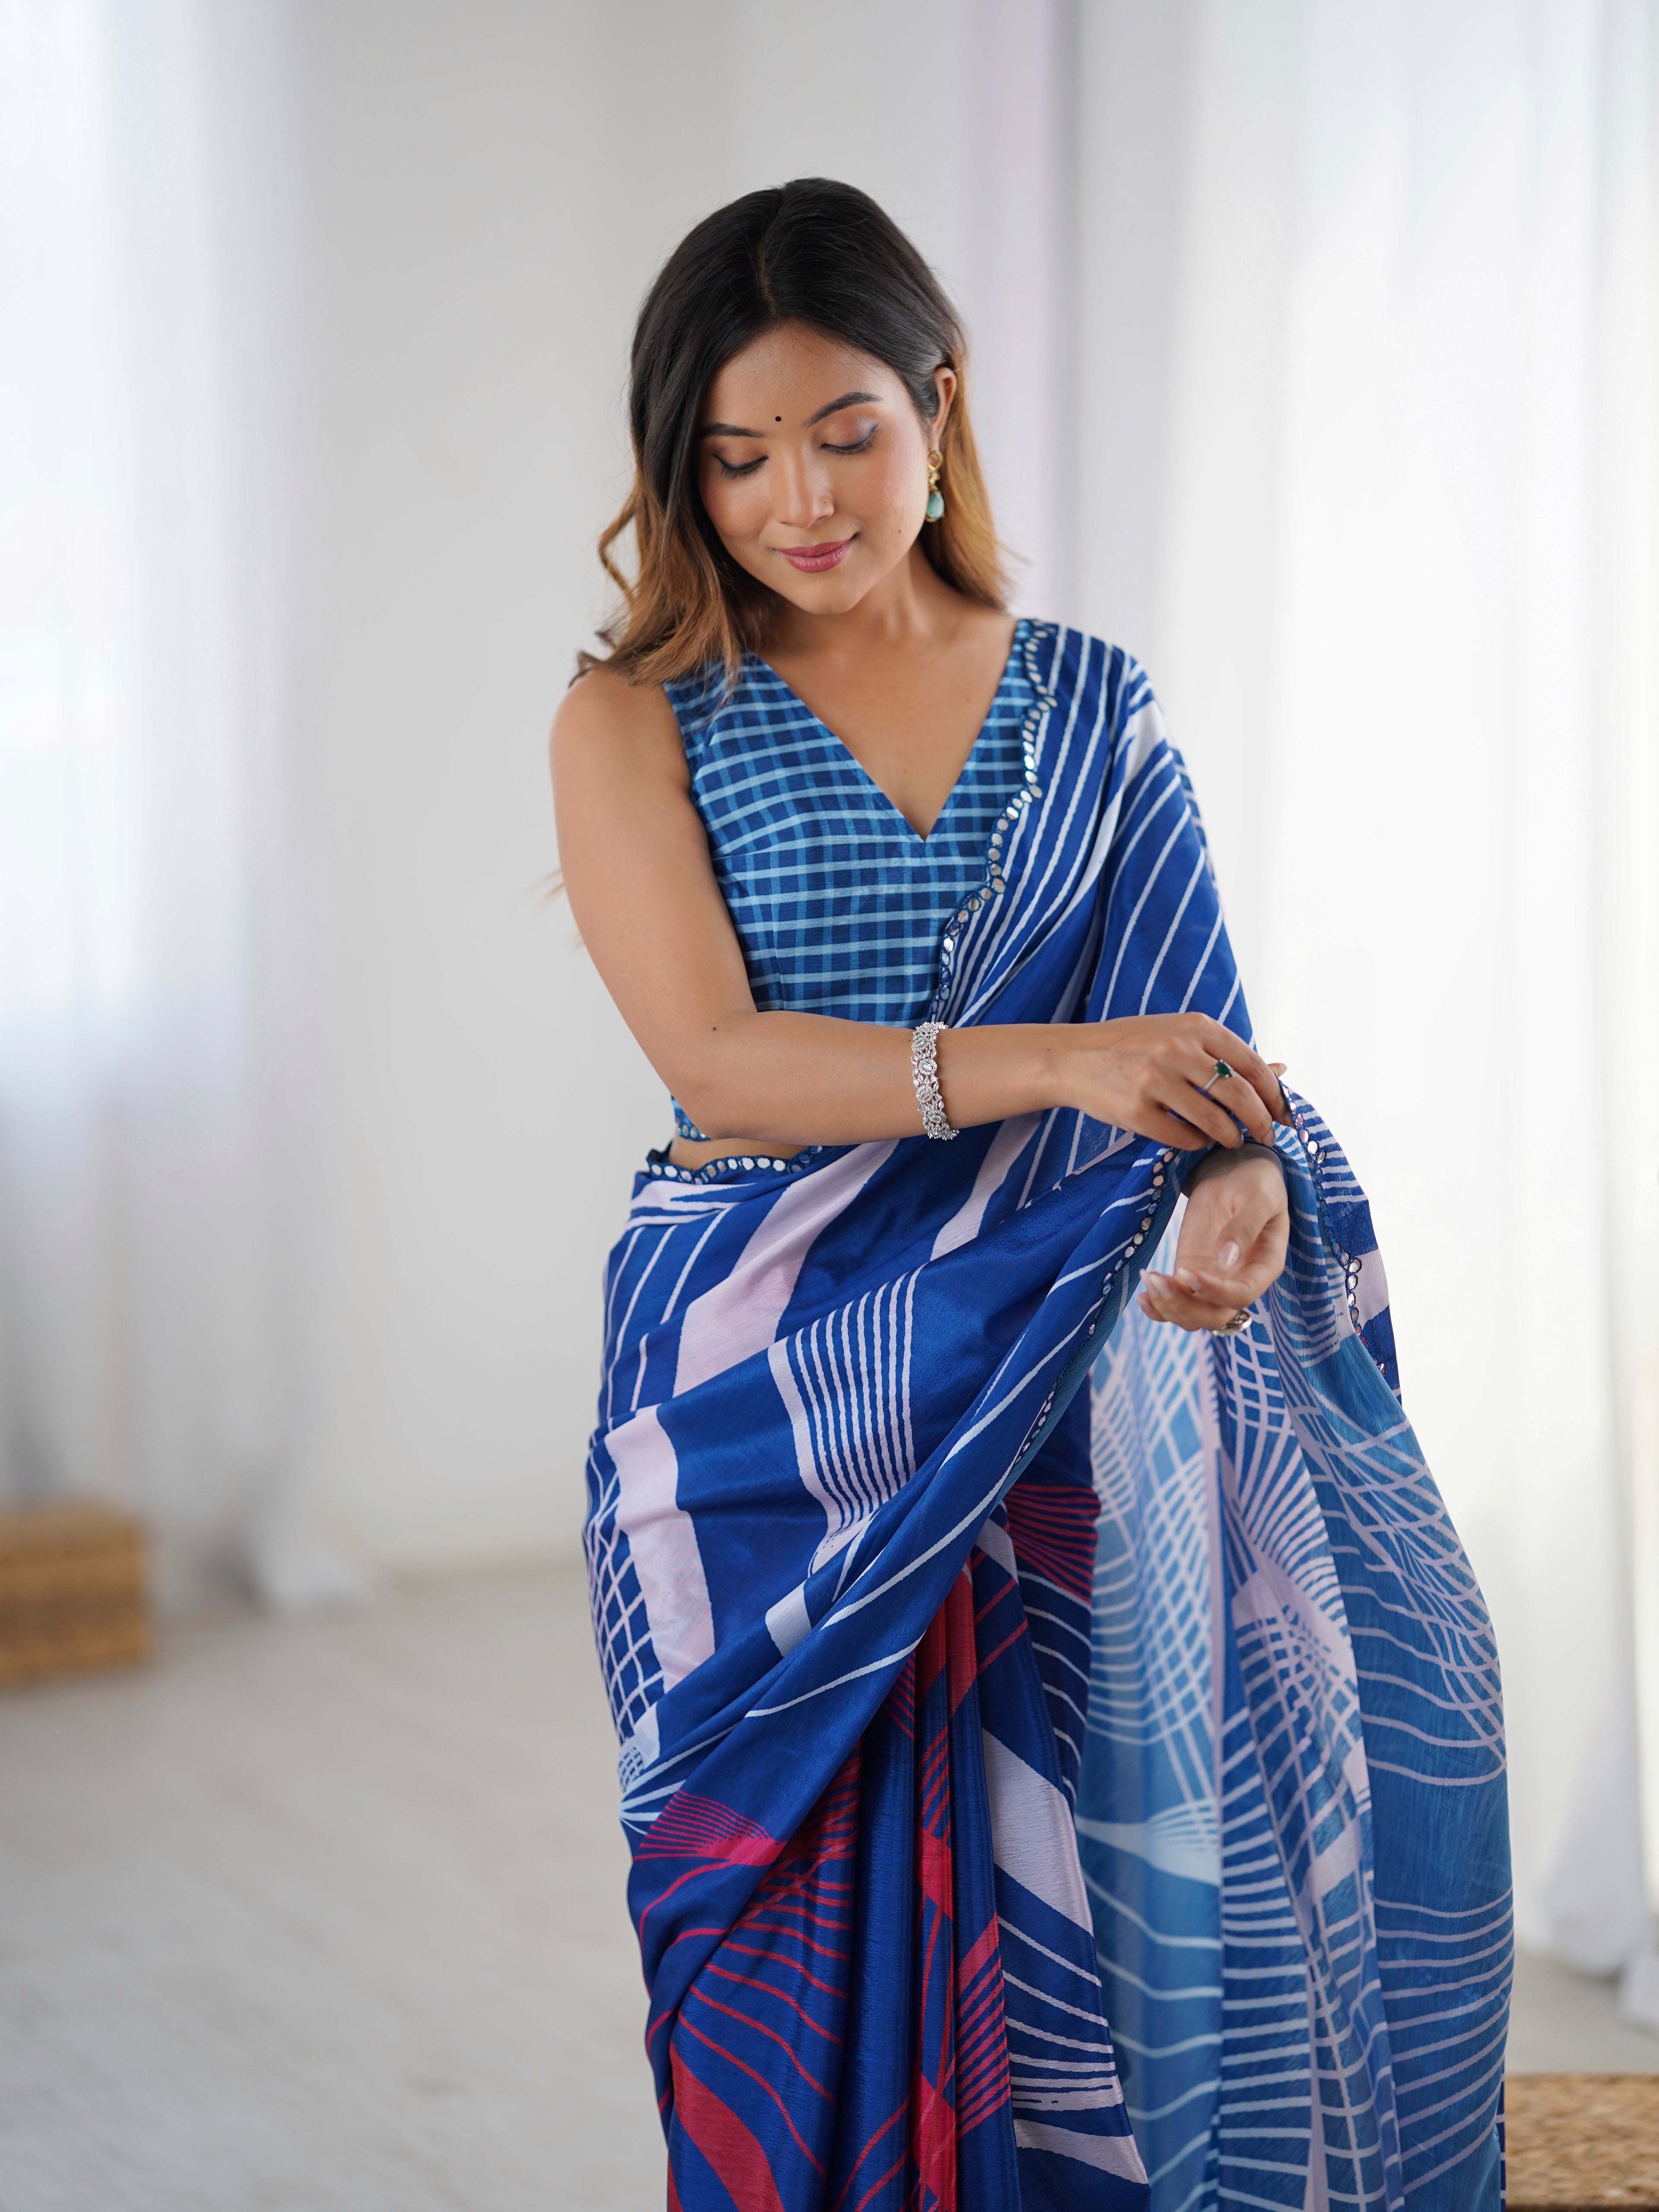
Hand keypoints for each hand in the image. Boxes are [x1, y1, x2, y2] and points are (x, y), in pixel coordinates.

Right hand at [1063, 1014, 1287, 1151]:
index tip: (1283, 1113)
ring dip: (1231, 1136)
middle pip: (1239, 1095)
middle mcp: (1176, 1049)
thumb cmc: (1133, 1046)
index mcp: (1195, 1027)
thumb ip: (1226, 1053)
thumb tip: (1281, 1069)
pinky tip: (1195, 1139)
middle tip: (1268, 1135)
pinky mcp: (1136, 1111)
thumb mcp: (1180, 1034)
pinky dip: (1197, 1143)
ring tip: (1232, 1140)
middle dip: (1261, 1121)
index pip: (1251, 1064)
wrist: (1074, 1059)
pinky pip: (1183, 1136)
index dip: (1274, 1094)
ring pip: (1214, 1121)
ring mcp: (1154, 1081)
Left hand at [1137, 1147, 1288, 1331]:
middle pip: (1214, 1316)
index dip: (1215, 1292)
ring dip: (1168, 1307)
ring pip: (1192, 1315)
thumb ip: (1245, 1226)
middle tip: (1158, 1281)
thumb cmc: (1254, 1182)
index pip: (1242, 1294)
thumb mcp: (1257, 1196)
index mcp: (1264, 1266)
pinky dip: (1159, 1307)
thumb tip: (1227, 1260)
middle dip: (1184, 1306)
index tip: (1189, 1272)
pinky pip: (1176, 1302)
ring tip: (1149, 1278)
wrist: (1234, 1172)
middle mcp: (1240, 1282)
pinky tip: (1143, 1297)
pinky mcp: (1190, 1273)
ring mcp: (1213, 1281)